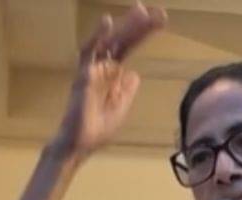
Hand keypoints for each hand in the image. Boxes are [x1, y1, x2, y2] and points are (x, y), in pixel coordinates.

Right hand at [51, 3, 166, 157]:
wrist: (80, 144)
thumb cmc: (97, 129)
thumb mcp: (120, 108)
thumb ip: (127, 90)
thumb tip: (134, 74)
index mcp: (113, 73)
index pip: (130, 47)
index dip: (144, 33)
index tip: (162, 19)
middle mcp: (103, 67)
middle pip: (124, 40)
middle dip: (140, 25)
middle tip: (159, 11)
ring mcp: (93, 69)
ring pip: (111, 42)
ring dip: (126, 26)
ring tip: (141, 11)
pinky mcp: (84, 75)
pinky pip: (89, 52)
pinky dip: (96, 36)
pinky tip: (107, 21)